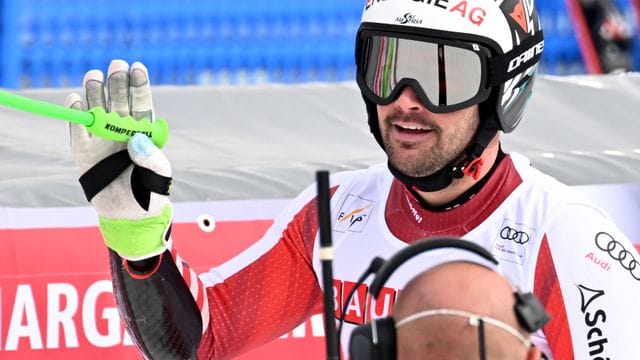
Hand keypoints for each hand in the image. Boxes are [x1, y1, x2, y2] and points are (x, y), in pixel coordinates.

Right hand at [67, 59, 171, 260]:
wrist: (129, 215)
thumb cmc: (150, 193)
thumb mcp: (159, 176)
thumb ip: (152, 158)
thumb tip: (136, 138)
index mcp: (144, 131)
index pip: (142, 103)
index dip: (139, 84)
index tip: (137, 67)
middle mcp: (122, 130)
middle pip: (118, 99)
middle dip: (117, 81)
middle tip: (116, 65)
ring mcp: (102, 138)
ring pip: (96, 107)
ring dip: (95, 90)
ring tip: (94, 75)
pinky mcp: (82, 150)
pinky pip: (77, 128)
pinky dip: (75, 113)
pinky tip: (76, 99)